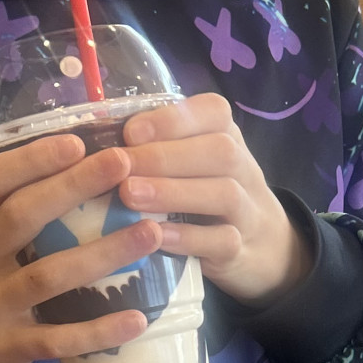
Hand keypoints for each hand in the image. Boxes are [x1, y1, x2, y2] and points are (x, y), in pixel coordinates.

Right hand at [0, 132, 159, 362]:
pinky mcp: (6, 348)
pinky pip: (57, 339)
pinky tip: (137, 318)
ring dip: (102, 253)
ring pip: (46, 275)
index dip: (31, 159)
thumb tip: (86, 163)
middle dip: (72, 187)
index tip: (78, 141)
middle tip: (122, 164)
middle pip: (20, 216)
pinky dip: (98, 330)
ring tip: (151, 233)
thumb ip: (17, 211)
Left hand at [118, 94, 308, 305]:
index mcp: (227, 136)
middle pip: (220, 151)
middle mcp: (243, 168)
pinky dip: (189, 238)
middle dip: (164, 156)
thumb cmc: (208, 195)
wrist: (265, 248)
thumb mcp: (194, 163)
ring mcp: (247, 210)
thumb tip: (96, 138)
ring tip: (129, 195)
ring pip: (224, 193)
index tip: (131, 131)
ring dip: (174, 192)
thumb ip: (159, 147)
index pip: (214, 113)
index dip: (173, 119)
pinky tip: (155, 236)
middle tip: (119, 166)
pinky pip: (223, 240)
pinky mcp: (241, 250)